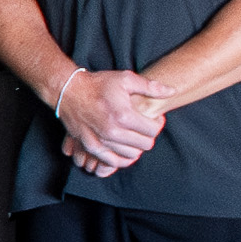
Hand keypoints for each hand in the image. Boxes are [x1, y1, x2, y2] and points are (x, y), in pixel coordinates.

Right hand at [53, 67, 168, 175]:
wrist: (68, 91)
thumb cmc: (98, 84)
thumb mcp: (125, 79)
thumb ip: (151, 87)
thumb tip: (172, 91)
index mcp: (124, 115)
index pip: (153, 130)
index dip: (157, 123)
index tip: (153, 118)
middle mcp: (113, 132)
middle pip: (145, 145)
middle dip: (148, 136)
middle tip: (143, 126)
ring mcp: (101, 142)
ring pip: (131, 155)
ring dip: (135, 147)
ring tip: (132, 135)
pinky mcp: (91, 147)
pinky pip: (113, 162)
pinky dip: (122, 159)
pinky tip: (123, 148)